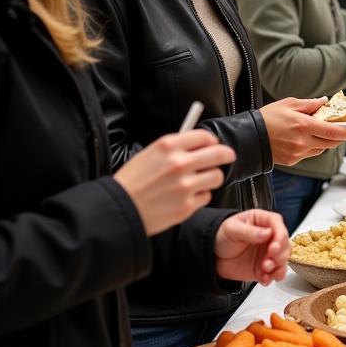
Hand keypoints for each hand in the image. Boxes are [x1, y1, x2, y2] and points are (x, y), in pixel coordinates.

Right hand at [114, 130, 235, 235]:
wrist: (118, 210)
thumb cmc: (131, 183)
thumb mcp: (148, 155)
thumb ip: (173, 148)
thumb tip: (197, 144)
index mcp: (168, 146)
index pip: (204, 136)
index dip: (212, 141)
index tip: (214, 144)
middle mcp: (179, 163)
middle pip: (219, 154)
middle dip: (226, 155)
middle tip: (227, 157)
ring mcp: (185, 185)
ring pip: (216, 176)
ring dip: (211, 178)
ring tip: (199, 181)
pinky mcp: (187, 205)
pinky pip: (206, 196)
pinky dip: (200, 197)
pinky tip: (186, 197)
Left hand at [214, 209, 289, 285]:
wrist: (212, 256)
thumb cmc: (221, 236)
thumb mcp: (232, 230)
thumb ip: (248, 231)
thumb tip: (266, 233)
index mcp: (262, 221)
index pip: (277, 224)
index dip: (280, 235)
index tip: (274, 246)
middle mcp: (269, 236)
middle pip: (285, 243)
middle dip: (280, 254)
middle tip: (269, 260)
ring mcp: (268, 253)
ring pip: (283, 259)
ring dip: (278, 266)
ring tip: (265, 270)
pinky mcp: (265, 267)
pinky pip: (275, 273)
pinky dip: (272, 277)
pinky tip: (265, 279)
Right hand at [260, 97, 345, 165]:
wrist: (248, 137)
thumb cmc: (267, 117)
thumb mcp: (288, 104)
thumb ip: (309, 104)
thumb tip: (324, 101)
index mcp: (303, 125)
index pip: (332, 132)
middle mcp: (303, 142)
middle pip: (330, 143)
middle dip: (339, 137)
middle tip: (342, 131)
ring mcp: (298, 153)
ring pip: (321, 149)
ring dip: (325, 142)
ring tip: (320, 131)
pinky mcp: (293, 161)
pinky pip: (309, 154)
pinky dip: (312, 147)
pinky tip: (305, 139)